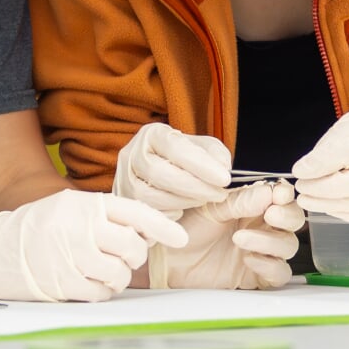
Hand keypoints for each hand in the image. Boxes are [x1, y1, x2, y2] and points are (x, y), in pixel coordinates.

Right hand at [0, 190, 188, 301]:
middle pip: (134, 248)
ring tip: (99, 270)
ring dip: (117, 277)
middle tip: (120, 257)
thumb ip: (103, 215)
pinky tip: (86, 283)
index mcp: (84, 205)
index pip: (136, 212)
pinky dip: (100, 292)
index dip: (163, 226)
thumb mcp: (67, 208)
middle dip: (133, 256)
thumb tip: (146, 231)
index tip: (181, 237)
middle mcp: (81, 229)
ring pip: (121, 274)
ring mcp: (72, 258)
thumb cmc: (33, 230)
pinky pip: (102, 294)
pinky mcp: (64, 285)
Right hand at [114, 123, 232, 212]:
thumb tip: (223, 167)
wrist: (159, 173)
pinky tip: (184, 209)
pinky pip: (146, 214)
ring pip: (151, 197)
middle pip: (160, 174)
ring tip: (204, 200)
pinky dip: (170, 214)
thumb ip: (215, 154)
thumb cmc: (183, 160)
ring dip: (184, 202)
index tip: (225, 178)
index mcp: (152, 134)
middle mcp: (131, 154)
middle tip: (220, 194)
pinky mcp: (124, 203)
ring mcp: (123, 180)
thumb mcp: (201, 149)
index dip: (201, 165)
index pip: (175, 147)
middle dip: (195, 187)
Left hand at [155, 181, 305, 289]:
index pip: (282, 197)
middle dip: (287, 217)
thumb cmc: (186, 229)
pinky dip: (270, 266)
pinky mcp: (257, 276)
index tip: (279, 195)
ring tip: (240, 239)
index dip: (286, 195)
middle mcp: (261, 227)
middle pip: (293, 221)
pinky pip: (279, 273)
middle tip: (271, 215)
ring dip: (270, 241)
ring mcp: (261, 252)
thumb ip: (241, 201)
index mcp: (253, 205)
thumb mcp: (211, 208)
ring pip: (288, 246)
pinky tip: (248, 259)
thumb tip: (269, 192)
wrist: (169, 259)